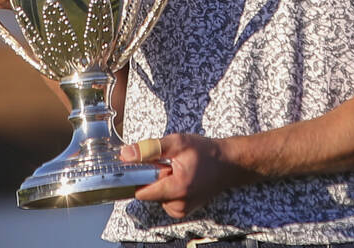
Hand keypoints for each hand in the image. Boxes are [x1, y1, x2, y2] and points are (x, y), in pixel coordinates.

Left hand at [120, 134, 258, 218]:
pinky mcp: (183, 210)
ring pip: (156, 196)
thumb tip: (126, 155)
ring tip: (177, 170)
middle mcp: (179, 205)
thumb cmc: (205, 152)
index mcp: (177, 189)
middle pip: (149, 193)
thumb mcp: (177, 143)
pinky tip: (181, 178)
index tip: (148, 164)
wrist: (228, 163)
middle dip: (153, 177)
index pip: (142, 192)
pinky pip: (165, 200)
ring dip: (161, 182)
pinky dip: (168, 188)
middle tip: (169, 164)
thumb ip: (150, 149)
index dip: (140, 177)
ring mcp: (182, 210)